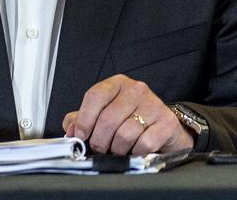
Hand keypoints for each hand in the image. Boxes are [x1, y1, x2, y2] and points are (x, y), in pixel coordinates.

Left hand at [62, 74, 192, 155]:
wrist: (162, 131)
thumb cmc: (130, 122)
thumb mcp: (103, 115)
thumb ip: (81, 120)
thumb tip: (70, 130)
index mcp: (118, 84)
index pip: (95, 96)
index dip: (84, 120)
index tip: (80, 135)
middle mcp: (137, 90)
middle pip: (108, 119)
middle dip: (99, 141)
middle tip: (101, 148)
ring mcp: (154, 105)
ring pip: (125, 134)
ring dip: (117, 149)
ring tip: (119, 149)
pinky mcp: (167, 123)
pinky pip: (143, 144)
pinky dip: (135, 153)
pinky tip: (135, 150)